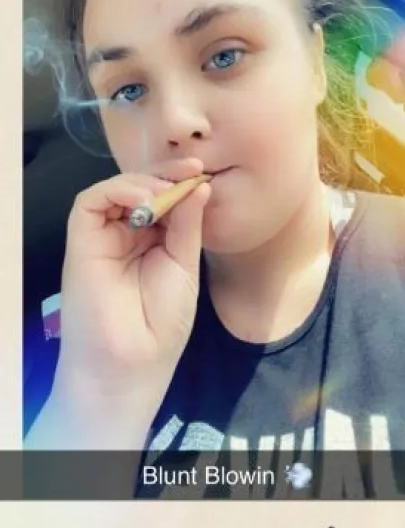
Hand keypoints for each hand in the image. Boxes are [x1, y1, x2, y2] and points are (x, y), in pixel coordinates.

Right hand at [59, 157, 210, 382]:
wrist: (132, 360)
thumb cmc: (161, 322)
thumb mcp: (184, 266)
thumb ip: (187, 225)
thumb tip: (199, 185)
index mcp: (151, 243)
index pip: (162, 200)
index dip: (179, 182)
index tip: (201, 170)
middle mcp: (125, 235)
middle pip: (139, 189)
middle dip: (165, 174)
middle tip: (190, 167)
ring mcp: (101, 236)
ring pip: (115, 189)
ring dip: (145, 182)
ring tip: (168, 192)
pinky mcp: (81, 239)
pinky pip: (92, 201)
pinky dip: (118, 189)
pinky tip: (145, 199)